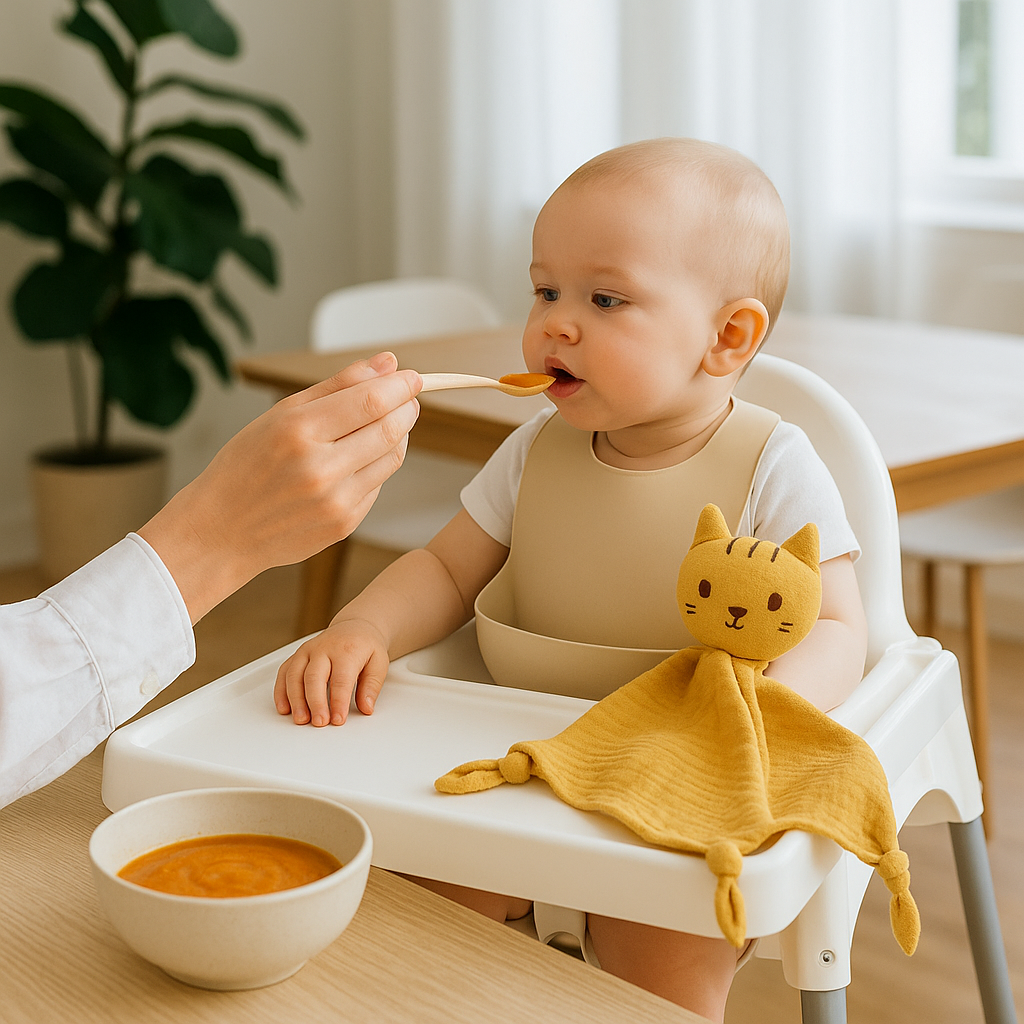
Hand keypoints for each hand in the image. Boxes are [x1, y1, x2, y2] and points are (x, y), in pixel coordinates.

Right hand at [139, 352, 421, 622]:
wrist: (221, 531)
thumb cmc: (246, 466)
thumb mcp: (281, 413)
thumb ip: (338, 385)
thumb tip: (387, 363)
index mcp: (298, 431)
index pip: (372, 400)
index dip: (402, 386)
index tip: (412, 377)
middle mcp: (320, 468)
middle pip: (390, 429)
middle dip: (406, 408)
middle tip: (406, 398)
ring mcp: (335, 501)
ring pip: (392, 458)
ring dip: (397, 436)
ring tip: (380, 425)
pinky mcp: (345, 524)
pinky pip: (378, 485)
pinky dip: (376, 466)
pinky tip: (354, 461)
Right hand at [274, 617, 389, 724]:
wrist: (355, 627)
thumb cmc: (366, 647)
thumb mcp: (379, 663)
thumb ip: (372, 687)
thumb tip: (366, 708)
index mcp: (347, 650)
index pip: (341, 679)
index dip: (338, 702)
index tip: (338, 720)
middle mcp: (323, 648)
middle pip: (314, 676)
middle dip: (315, 702)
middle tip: (319, 722)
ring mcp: (307, 651)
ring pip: (294, 674)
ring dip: (295, 699)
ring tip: (301, 719)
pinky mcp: (297, 655)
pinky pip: (284, 672)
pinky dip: (281, 691)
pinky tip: (285, 708)